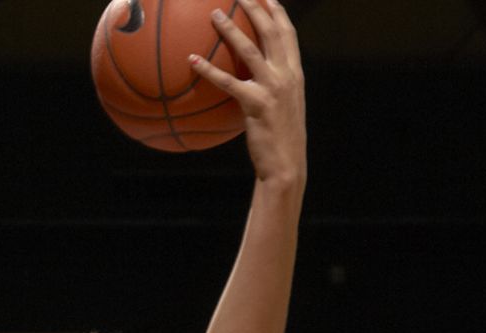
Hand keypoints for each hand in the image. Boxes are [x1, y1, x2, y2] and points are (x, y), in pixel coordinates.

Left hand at [189, 0, 306, 187]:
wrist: (286, 164)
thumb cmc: (279, 139)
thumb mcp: (281, 108)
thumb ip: (270, 89)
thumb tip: (249, 81)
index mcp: (294, 74)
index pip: (288, 35)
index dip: (278, 13)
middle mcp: (287, 75)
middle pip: (272, 32)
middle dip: (257, 9)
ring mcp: (273, 88)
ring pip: (250, 50)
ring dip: (231, 29)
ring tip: (214, 14)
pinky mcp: (256, 104)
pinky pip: (227, 82)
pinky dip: (208, 70)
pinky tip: (191, 60)